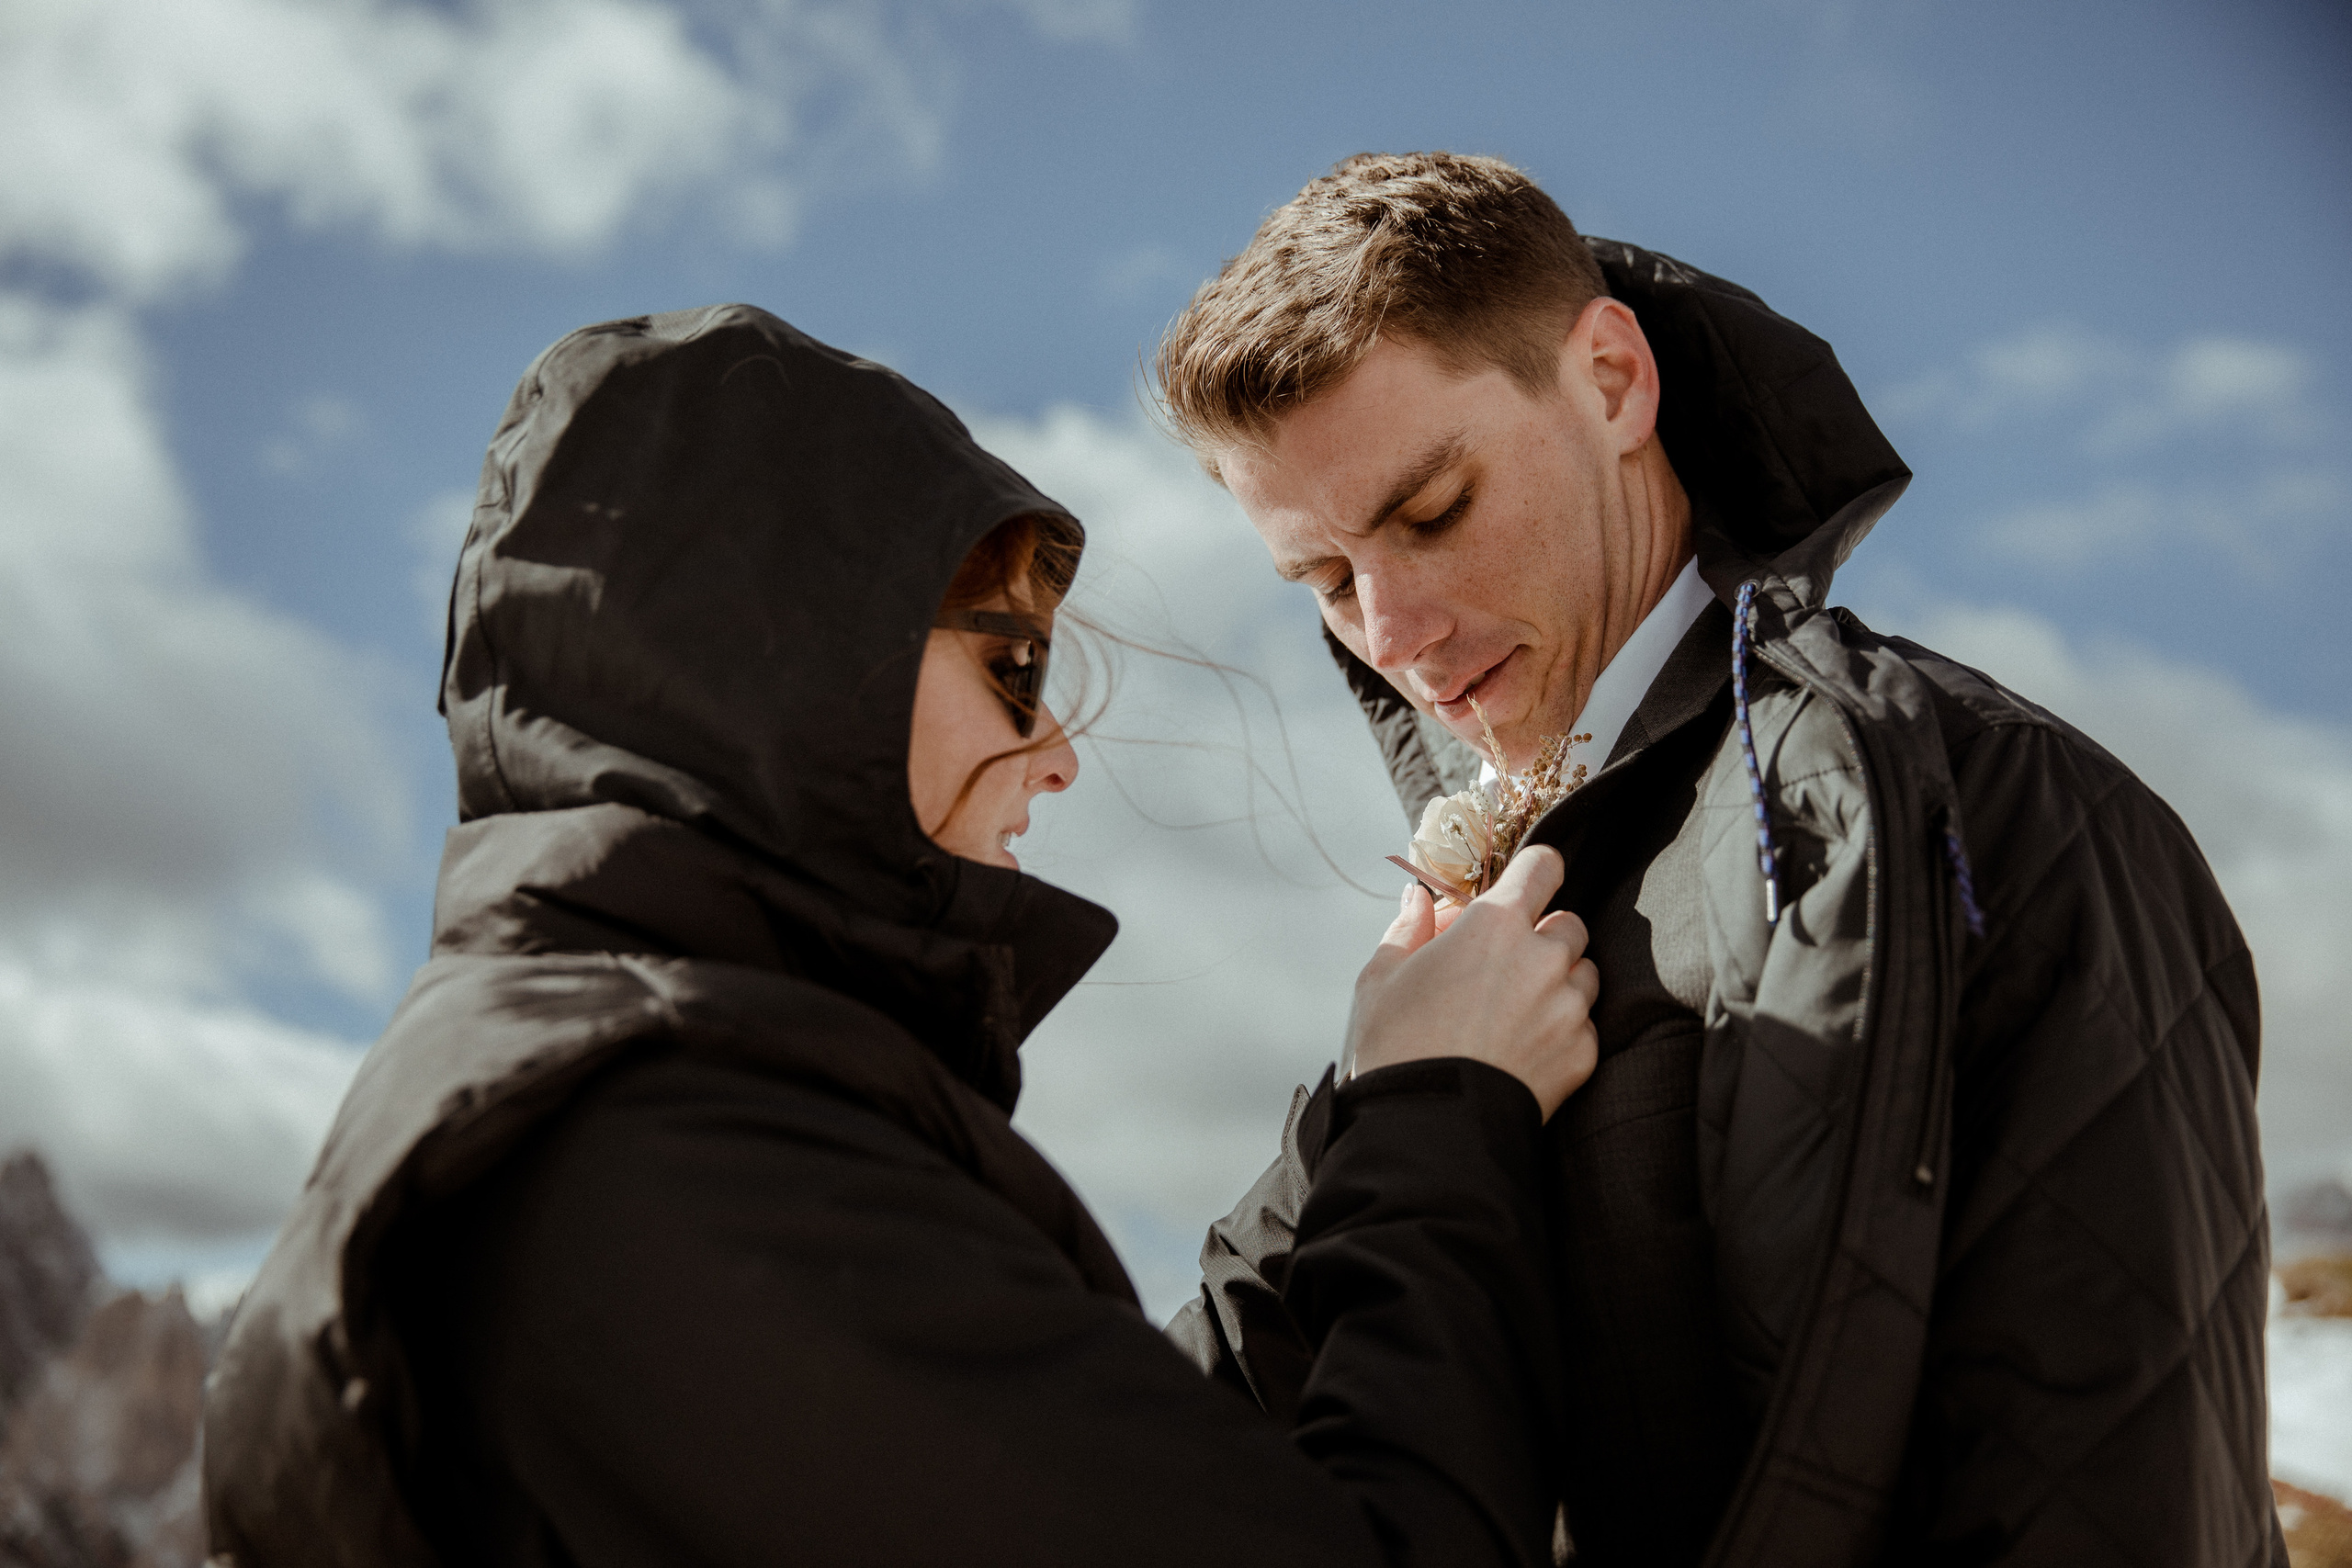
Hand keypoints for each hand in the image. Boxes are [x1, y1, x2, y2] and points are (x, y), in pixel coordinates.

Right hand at [1345, 846, 1599, 1120]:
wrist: (1430, 1126)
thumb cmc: (1398, 1046)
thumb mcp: (1381, 978)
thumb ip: (1408, 928)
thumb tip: (1418, 898)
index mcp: (1495, 925)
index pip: (1544, 866)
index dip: (1535, 872)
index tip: (1525, 887)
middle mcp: (1543, 958)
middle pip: (1570, 923)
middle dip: (1545, 936)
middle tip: (1508, 965)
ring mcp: (1569, 1007)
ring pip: (1585, 973)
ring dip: (1560, 982)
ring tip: (1517, 1012)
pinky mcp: (1583, 1052)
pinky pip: (1586, 1026)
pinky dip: (1563, 1031)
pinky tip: (1524, 1050)